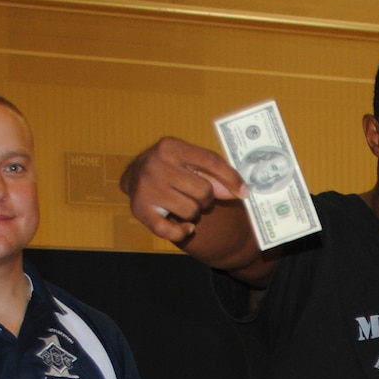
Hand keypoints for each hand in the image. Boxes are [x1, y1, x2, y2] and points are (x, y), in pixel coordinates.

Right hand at [120, 137, 242, 243]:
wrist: (134, 175)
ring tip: (182, 203)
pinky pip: (172, 231)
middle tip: (194, 195)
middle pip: (203, 191)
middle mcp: (155, 165)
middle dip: (205, 198)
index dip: (231, 178)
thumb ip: (214, 173)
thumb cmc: (170, 167)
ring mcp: (146, 188)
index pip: (210, 161)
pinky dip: (182, 231)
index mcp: (170, 147)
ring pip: (191, 211)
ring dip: (193, 212)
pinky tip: (184, 226)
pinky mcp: (140, 210)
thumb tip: (240, 191)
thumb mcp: (189, 162)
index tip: (244, 192)